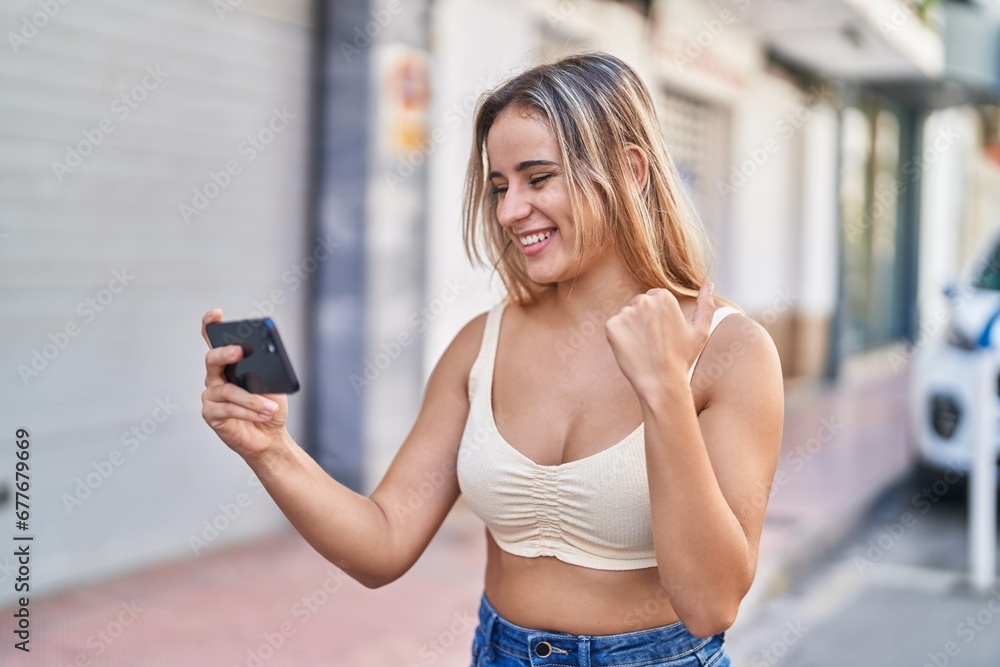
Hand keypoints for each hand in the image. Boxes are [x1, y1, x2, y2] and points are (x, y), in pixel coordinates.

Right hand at [200, 308, 289, 461]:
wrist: (270, 437)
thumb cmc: (270, 407)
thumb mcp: (274, 387)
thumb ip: (266, 374)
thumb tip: (263, 366)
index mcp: (230, 365)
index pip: (214, 341)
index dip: (210, 325)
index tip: (216, 313)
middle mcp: (216, 377)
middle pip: (212, 359)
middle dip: (226, 353)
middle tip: (241, 351)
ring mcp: (211, 395)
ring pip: (228, 390)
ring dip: (252, 400)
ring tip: (271, 407)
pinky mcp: (211, 414)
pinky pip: (228, 409)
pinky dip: (249, 411)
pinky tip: (264, 414)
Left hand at [605, 283, 715, 398]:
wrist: (661, 382)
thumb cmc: (682, 359)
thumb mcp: (701, 331)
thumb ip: (706, 305)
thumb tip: (710, 284)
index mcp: (664, 297)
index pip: (655, 298)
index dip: (659, 317)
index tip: (664, 333)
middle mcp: (643, 300)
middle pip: (639, 304)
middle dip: (644, 319)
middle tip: (654, 342)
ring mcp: (626, 312)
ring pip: (626, 316)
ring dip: (632, 328)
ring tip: (644, 347)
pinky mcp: (611, 326)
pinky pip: (614, 327)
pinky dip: (619, 338)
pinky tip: (632, 350)